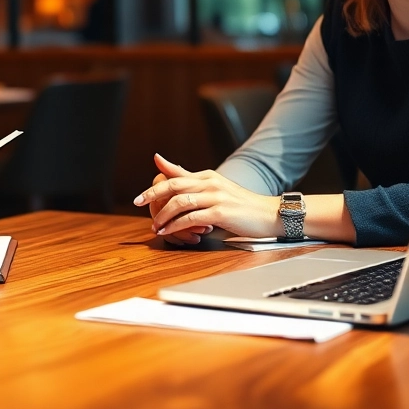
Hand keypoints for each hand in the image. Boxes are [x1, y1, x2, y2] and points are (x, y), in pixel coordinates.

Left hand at [134, 154, 280, 238]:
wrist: (270, 214)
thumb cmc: (243, 206)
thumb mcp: (218, 191)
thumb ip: (196, 185)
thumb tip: (178, 180)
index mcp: (208, 176)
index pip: (176, 177)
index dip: (156, 185)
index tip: (140, 196)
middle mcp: (210, 183)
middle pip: (173, 185)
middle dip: (152, 195)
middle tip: (137, 203)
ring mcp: (215, 196)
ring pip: (179, 202)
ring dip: (163, 215)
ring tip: (155, 225)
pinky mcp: (221, 212)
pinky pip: (191, 218)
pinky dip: (176, 225)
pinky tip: (169, 231)